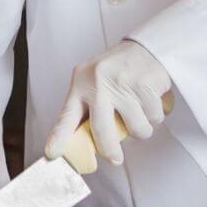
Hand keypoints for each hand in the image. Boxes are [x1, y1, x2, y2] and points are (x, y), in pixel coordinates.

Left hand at [45, 41, 170, 165]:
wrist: (147, 48)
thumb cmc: (116, 72)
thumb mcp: (93, 83)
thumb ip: (88, 108)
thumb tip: (83, 143)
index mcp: (80, 85)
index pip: (66, 115)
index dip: (58, 137)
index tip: (51, 154)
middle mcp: (98, 83)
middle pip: (101, 129)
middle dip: (109, 149)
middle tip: (115, 159)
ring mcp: (123, 83)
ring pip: (135, 128)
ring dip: (141, 128)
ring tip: (139, 114)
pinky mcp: (146, 85)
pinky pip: (153, 117)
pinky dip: (155, 115)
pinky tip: (150, 102)